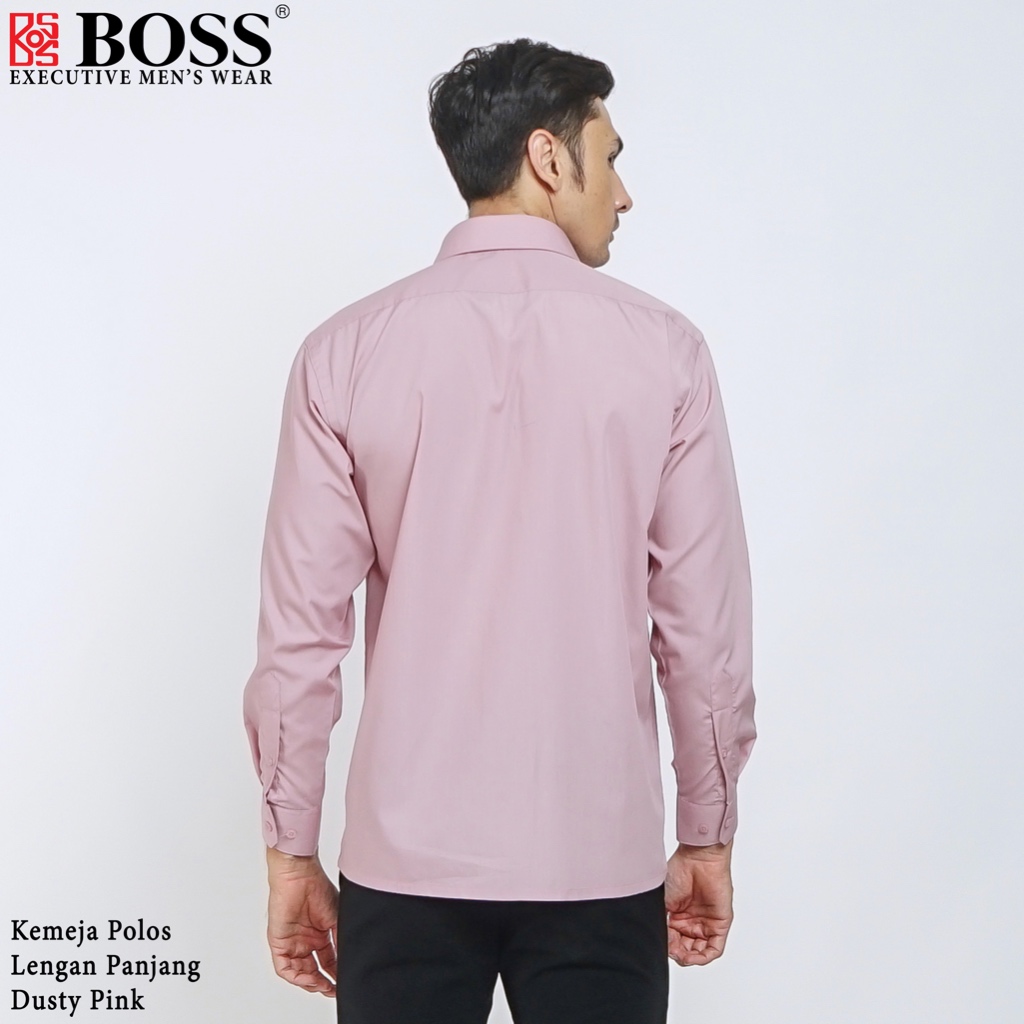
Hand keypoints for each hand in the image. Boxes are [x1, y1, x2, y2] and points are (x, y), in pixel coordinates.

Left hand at [265, 846, 337, 996]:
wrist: (299, 875)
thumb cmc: (317, 887)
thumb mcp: (337, 917)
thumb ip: (341, 939)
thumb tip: (349, 958)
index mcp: (320, 934)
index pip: (328, 961)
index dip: (336, 974)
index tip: (344, 982)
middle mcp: (306, 940)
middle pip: (314, 970)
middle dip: (324, 983)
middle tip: (333, 989)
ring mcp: (292, 942)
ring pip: (299, 972)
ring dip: (311, 983)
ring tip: (322, 985)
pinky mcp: (279, 943)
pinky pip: (284, 967)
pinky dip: (296, 977)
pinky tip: (309, 978)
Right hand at [664, 839, 733, 966]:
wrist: (699, 859)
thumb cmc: (679, 872)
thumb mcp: (662, 902)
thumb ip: (661, 923)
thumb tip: (657, 940)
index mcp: (677, 917)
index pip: (673, 942)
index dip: (668, 948)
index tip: (661, 945)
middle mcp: (691, 922)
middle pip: (686, 949)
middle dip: (678, 954)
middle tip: (672, 951)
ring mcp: (706, 923)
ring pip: (699, 952)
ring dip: (690, 957)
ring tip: (682, 954)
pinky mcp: (720, 924)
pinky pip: (715, 948)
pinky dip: (704, 956)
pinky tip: (694, 955)